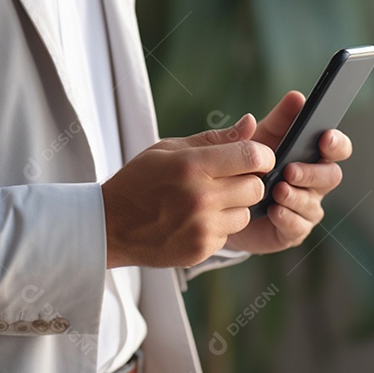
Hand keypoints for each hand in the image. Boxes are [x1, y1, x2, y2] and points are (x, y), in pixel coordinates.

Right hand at [102, 115, 272, 268]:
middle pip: (256, 187)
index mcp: (192, 165)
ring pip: (246, 213)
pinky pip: (230, 234)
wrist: (111, 225)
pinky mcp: (201, 249)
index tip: (257, 158)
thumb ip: (215, 138)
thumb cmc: (140, 179)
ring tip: (206, 201)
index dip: (262, 155)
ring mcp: (202, 227)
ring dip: (235, 206)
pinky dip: (219, 226)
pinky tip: (194, 220)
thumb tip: (252, 123)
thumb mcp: (170, 148)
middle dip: (248, 181)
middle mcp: (201, 197)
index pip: (252, 156)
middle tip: (228, 180)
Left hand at [224, 91, 350, 254]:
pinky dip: (287, 218)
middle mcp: (315, 183)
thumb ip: (279, 119)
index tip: (325, 138)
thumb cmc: (250, 164)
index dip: (336, 143)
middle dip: (312, 172)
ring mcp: (306, 208)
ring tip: (277, 190)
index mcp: (312, 156)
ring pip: (313, 204)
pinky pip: (297, 227)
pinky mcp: (291, 231)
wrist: (224, 201)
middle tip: (290, 169)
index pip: (337, 148)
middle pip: (330, 176)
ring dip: (296, 196)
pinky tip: (274, 211)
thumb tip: (296, 97)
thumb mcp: (260, 137)